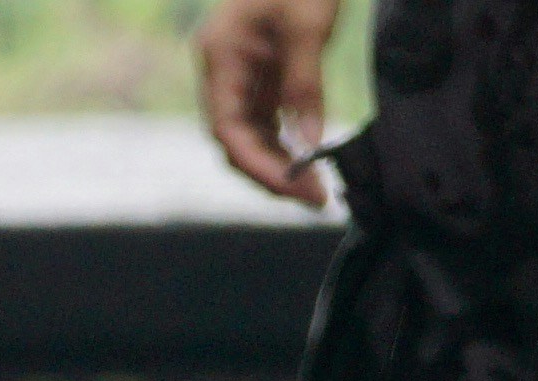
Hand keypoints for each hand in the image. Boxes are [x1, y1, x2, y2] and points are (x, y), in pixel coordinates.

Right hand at [196, 0, 345, 209]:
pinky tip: (308, 159)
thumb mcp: (309, 24)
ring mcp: (240, 74)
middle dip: (272, 175)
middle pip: (236, 142)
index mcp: (220, 58)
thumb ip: (305, 86)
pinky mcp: (261, 73)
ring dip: (279, 164)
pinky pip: (265, 120)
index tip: (300, 189)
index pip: (230, 132)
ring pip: (250, 136)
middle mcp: (223, 72)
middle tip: (317, 198)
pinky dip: (284, 143)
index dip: (261, 168)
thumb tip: (309, 143)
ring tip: (317, 187)